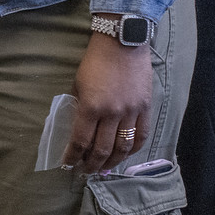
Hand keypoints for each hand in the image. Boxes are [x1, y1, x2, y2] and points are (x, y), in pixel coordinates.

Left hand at [65, 30, 153, 172]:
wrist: (122, 42)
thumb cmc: (95, 60)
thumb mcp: (78, 83)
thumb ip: (79, 106)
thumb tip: (78, 127)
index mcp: (91, 106)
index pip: (81, 140)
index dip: (73, 156)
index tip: (68, 164)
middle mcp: (112, 113)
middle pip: (102, 149)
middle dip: (92, 164)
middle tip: (85, 171)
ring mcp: (131, 112)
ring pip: (123, 148)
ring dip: (112, 162)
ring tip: (104, 169)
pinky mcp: (146, 108)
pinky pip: (141, 136)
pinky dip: (133, 150)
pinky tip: (125, 155)